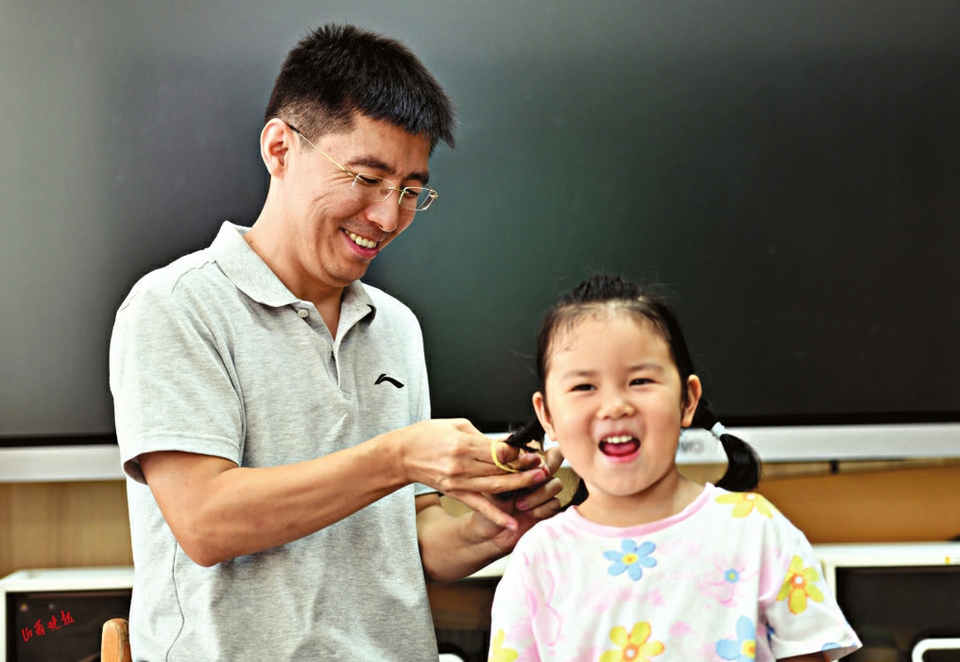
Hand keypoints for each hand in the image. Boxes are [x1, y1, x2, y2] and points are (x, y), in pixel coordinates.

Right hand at [398, 419, 554, 529]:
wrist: (403, 454)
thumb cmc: (427, 436)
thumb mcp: (457, 425)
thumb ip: (482, 436)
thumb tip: (506, 444)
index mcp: (463, 445)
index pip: (499, 452)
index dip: (519, 453)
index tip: (532, 452)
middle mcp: (462, 466)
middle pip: (501, 469)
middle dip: (525, 468)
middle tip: (543, 467)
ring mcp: (459, 482)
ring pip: (495, 486)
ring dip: (519, 485)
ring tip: (537, 482)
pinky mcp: (456, 493)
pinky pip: (479, 506)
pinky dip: (496, 516)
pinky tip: (511, 524)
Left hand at [459, 444, 564, 551]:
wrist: (488, 533)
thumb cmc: (487, 506)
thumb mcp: (492, 484)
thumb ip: (505, 469)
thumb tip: (515, 451)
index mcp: (522, 465)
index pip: (537, 452)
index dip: (538, 457)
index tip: (532, 464)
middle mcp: (534, 477)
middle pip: (553, 465)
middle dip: (542, 475)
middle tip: (528, 484)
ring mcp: (542, 492)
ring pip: (556, 484)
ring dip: (539, 494)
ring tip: (520, 505)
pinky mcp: (547, 509)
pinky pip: (555, 504)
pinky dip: (541, 509)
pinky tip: (528, 513)